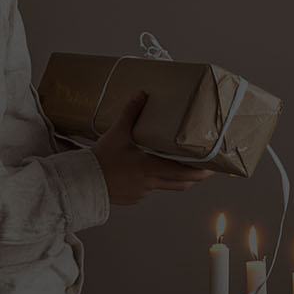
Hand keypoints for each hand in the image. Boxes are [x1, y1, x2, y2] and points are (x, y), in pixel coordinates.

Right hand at [92, 93, 212, 205]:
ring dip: (174, 178)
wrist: (79, 183)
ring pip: (166, 187)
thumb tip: (142, 94)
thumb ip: (131, 113)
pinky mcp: (132, 198)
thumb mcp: (117, 133)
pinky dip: (154, 182)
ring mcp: (142, 193)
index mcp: (151, 168)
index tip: (214, 166)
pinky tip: (147, 171)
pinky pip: (149, 191)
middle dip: (195, 175)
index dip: (203, 171)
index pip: (186, 173)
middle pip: (182, 183)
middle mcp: (150, 183)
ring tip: (180, 166)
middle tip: (204, 166)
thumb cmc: (99, 160)